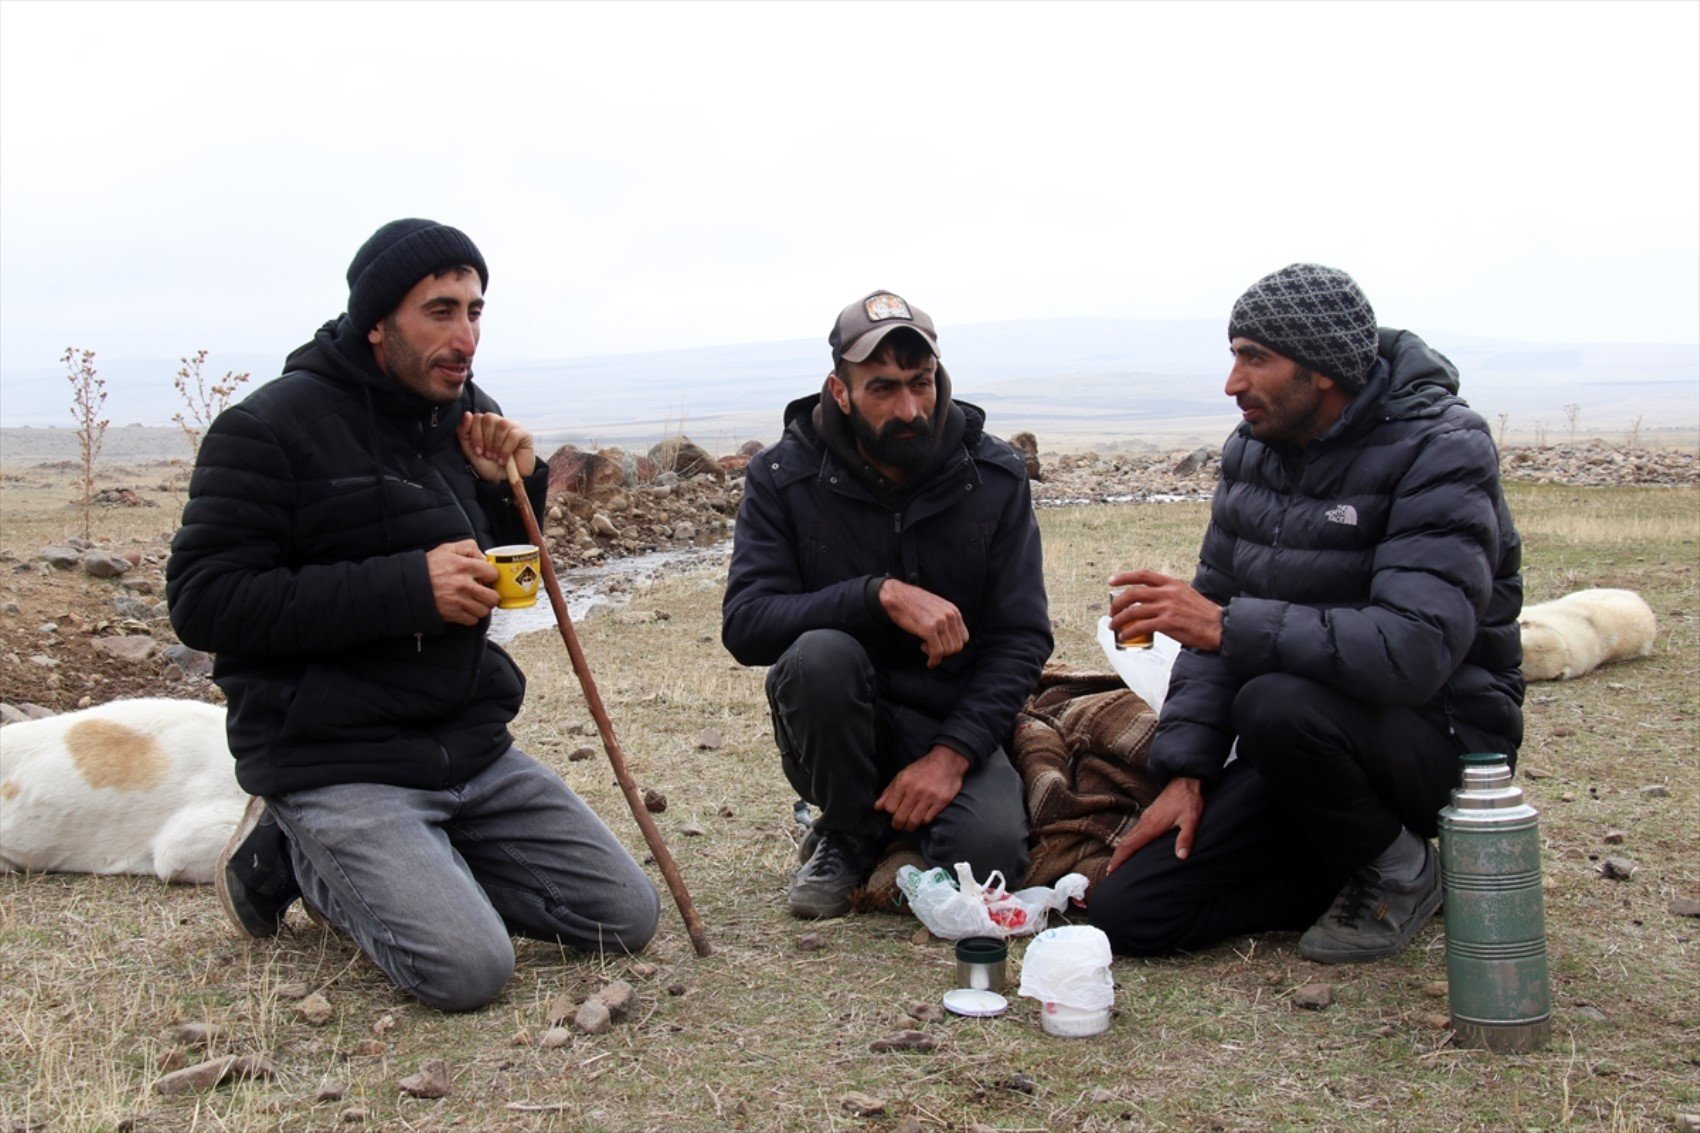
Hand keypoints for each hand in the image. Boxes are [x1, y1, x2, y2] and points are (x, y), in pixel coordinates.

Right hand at [426, 539, 499, 625]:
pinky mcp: (452, 614)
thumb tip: (483, 558)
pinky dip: (471, 616)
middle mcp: (463, 585)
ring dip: (481, 607)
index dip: (490, 576)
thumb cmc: (428, 567)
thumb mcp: (448, 548)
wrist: (409, 584)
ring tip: (474, 601)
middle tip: (484, 593)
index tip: (485, 578)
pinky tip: (465, 608)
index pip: (493, 574)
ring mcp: (458, 601)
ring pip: (484, 611)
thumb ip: (469, 547)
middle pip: (493, 597)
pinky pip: (472, 620)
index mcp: (464, 566)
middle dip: (490, 595)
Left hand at [456, 412, 535, 483]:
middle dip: (486, 440)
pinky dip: (506, 450)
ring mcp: (513, 426)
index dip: (476, 435)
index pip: (477, 417)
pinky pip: (513, 435)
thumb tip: (467, 414)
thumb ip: (463, 432)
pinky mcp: (525, 434)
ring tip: (496, 458)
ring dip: (496, 445)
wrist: (504, 481)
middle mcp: (499, 422)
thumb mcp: (470, 450)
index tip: (478, 451)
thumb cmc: (488, 466)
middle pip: (489, 418)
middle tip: (489, 455)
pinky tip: (504, 460)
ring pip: (502, 425)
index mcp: (485, 425)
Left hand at [875, 745, 968, 831]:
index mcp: (903, 782)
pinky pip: (927, 820)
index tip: (893, 812)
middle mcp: (915, 791)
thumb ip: (889, 791)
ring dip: (910, 826)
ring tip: (909, 823)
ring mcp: (929, 798)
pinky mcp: (941, 802)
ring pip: (914, 822)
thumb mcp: (902, 775)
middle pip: (900, 818)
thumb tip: (878, 807)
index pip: (889, 807)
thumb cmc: (922, 769)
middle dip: (897, 824)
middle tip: (899, 824)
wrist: (947, 762)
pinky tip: (922, 817)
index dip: (890, 811)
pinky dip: (923, 821)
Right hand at [879, 579, 968, 667]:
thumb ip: (946, 620)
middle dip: (945, 652)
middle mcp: (950, 616)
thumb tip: (949, 638)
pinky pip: (937, 652)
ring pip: (948, 651)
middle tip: (932, 647)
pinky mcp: (929, 629)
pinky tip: (929, 662)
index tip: (941, 645)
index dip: (952, 645)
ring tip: (925, 646)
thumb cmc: (913, 603)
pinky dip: (934, 660)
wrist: (897, 595)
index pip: (964, 638)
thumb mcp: (937, 607)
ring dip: (937, 654)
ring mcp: (940, 622)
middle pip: (957, 646)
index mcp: (953, 611)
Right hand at [1105, 776, 1202, 871]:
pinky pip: (1134, 832)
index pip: (1130, 845)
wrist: (1184, 781)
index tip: (1112, 870)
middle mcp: (1144, 822)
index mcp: (1151, 826)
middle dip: (1117, 858)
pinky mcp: (1148, 816)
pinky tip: (1131, 847)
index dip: (1120, 858)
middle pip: (1125, 842)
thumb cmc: (1188, 801)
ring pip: (1128, 836)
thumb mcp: (1190, 820)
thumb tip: (1181, 857)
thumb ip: (1185, 838)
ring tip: (1117, 864)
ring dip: (1121, 850)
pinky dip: (1128, 842)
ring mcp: (1145, 818)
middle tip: (1110, 872)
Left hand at [1108, 569, 1222, 651]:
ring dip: (1119, 619)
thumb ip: (1168, 593)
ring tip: (1114, 626)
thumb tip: (1149, 599)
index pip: (1143, 574)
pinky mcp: (1167, 623)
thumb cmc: (1202, 613)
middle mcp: (1168, 592)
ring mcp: (1167, 607)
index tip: (1112, 581)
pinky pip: (1140, 626)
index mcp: (1172, 583)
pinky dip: (1129, 631)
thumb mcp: (1185, 594)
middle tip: (1112, 611)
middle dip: (1117, 602)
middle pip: (1133, 593)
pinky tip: (1125, 636)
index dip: (1124, 577)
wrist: (1218, 627)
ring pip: (1133, 610)